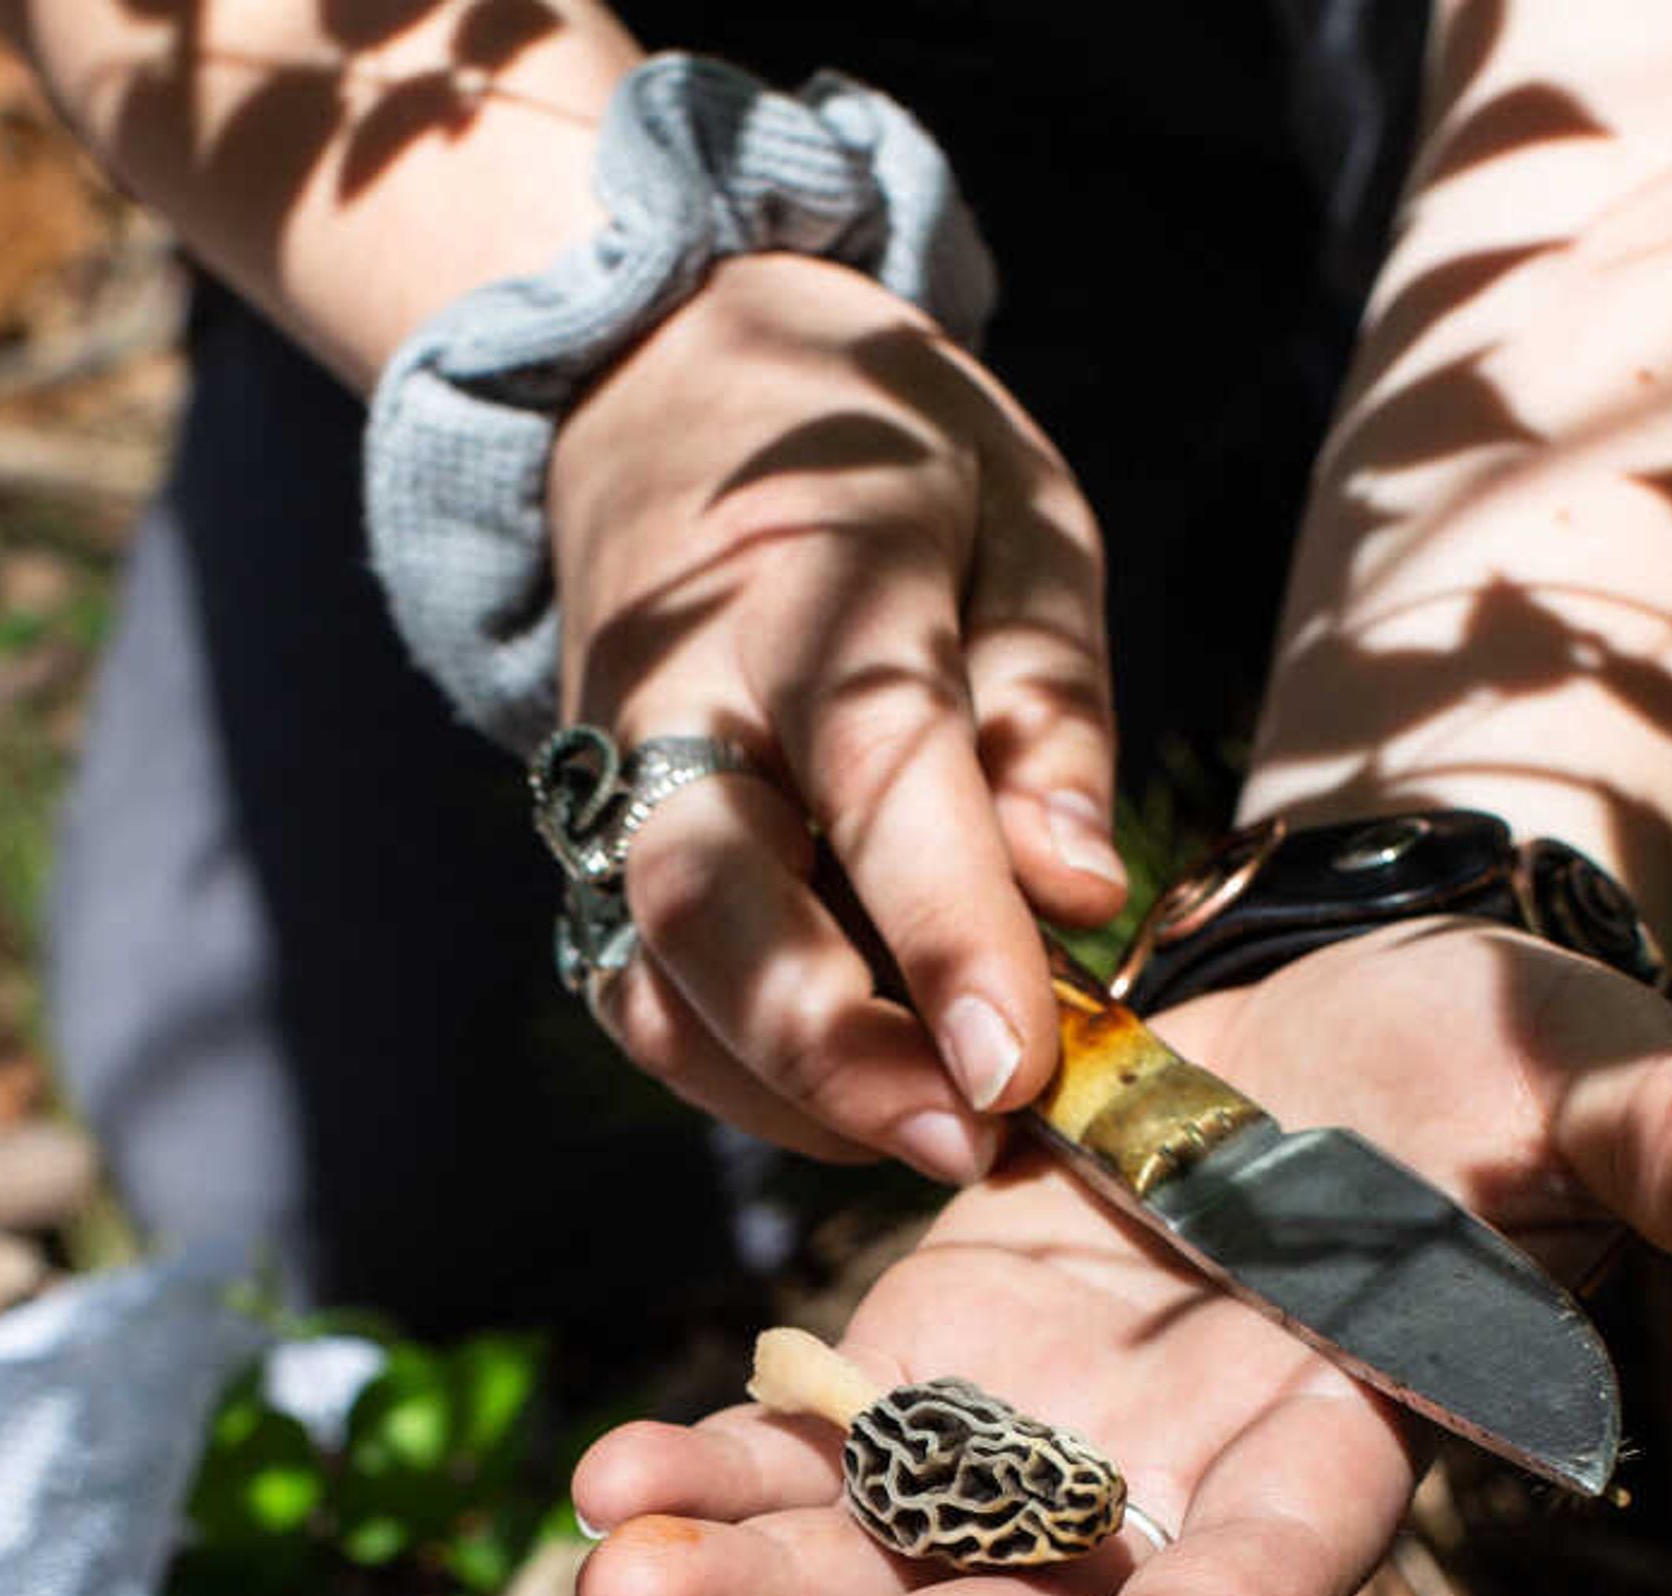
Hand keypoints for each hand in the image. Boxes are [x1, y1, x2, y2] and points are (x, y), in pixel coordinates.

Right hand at [546, 251, 1129, 1185]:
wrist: (661, 376)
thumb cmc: (881, 448)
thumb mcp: (1019, 516)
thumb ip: (1051, 705)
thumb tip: (1080, 893)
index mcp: (811, 581)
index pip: (879, 775)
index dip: (948, 930)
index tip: (1019, 1067)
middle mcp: (680, 692)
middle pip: (706, 901)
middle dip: (832, 1053)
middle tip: (974, 1143)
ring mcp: (613, 775)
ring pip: (651, 978)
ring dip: (785, 1094)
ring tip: (936, 1136)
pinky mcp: (591, 841)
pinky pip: (641, 991)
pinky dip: (740, 1074)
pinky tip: (860, 1094)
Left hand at [564, 921, 1671, 1595]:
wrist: (1356, 1002)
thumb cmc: (1497, 1050)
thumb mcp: (1588, 1066)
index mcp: (1342, 1442)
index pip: (1268, 1578)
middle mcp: (1179, 1482)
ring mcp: (1050, 1432)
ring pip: (891, 1551)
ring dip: (756, 1580)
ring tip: (606, 1593)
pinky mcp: (945, 1353)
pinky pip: (823, 1443)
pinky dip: (722, 1463)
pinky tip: (598, 1486)